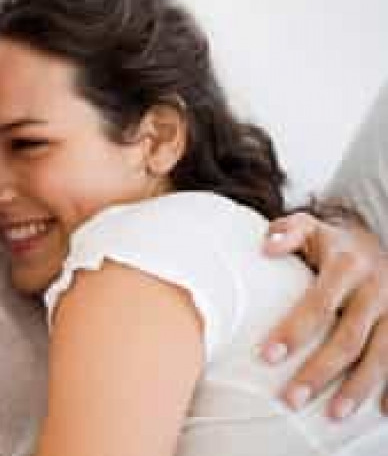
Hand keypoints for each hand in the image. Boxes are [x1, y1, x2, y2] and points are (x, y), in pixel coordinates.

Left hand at [261, 212, 387, 418]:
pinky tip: (383, 411)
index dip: (294, 331)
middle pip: (347, 339)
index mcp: (347, 265)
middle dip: (318, 372)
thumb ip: (287, 232)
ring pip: (380, 356)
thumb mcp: (308, 227)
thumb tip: (267, 248)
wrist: (375, 241)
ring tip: (333, 415)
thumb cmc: (329, 242)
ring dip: (357, 389)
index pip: (318, 304)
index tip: (267, 357)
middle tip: (290, 399)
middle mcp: (375, 290)